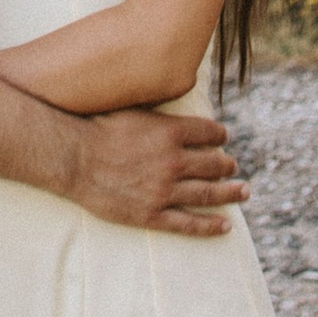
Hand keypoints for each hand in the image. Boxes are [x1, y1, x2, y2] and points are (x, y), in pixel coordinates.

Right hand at [68, 108, 245, 235]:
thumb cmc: (97, 127)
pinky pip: (188, 223)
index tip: (223, 138)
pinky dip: (210, 225)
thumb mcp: (131, 107)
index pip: (208, 133)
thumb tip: (169, 90)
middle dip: (227, 165)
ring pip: (207, 194)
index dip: (219, 136)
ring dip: (229, 193)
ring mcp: (164, 190)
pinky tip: (226, 225)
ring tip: (243, 191)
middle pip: (213, 164)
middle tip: (234, 166)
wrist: (73, 158)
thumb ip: (156, 107)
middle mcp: (173, 162)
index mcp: (169, 132)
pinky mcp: (152, 215)